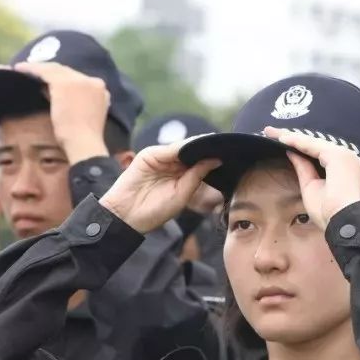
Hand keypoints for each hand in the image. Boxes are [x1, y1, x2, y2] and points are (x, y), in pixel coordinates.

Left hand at [14, 62, 110, 162]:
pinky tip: (20, 70)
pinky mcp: (64, 83)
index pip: (78, 79)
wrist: (84, 145)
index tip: (47, 81)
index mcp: (101, 89)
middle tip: (33, 71)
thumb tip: (48, 91)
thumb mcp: (81, 116)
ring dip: (38, 68)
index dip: (62, 78)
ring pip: (55, 69)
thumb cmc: (82, 139)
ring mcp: (79, 80)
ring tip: (23, 69)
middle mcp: (93, 80)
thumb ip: (72, 101)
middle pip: (67, 72)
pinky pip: (44, 72)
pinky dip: (31, 70)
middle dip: (50, 71)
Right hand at [99, 141, 219, 233]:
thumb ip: (197, 176)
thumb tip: (216, 160)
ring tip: (218, 144)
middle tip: (230, 145)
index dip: (214, 157)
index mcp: (181, 176)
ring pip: (184, 148)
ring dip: (200, 145)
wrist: (126, 216)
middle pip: (194, 152)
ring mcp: (160, 158)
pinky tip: (199, 146)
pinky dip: (185, 147)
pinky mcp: (150, 155)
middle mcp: (172, 165)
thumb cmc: (154, 211)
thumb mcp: (182, 194)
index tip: (233, 154)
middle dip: (209, 149)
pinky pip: (171, 149)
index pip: (201, 162)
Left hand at [264, 126, 359, 228]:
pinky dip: (297, 142)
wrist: (341, 221)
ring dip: (292, 137)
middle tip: (270, 131)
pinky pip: (313, 146)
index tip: (280, 141)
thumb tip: (292, 153)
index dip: (299, 145)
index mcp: (344, 166)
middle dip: (292, 137)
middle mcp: (347, 157)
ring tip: (272, 133)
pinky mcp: (338, 155)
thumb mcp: (311, 186)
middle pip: (314, 143)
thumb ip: (304, 168)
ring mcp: (344, 155)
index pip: (318, 151)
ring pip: (313, 142)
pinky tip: (282, 138)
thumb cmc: (328, 212)